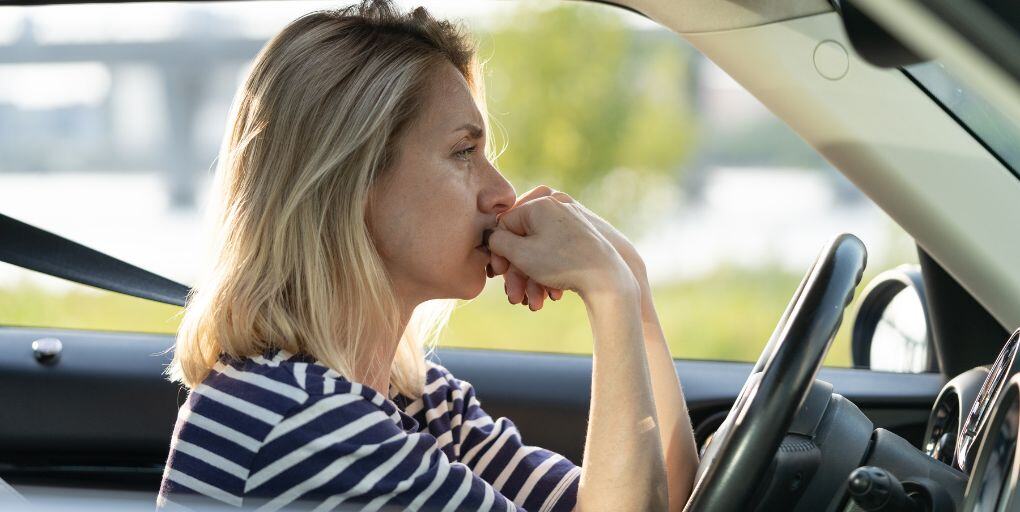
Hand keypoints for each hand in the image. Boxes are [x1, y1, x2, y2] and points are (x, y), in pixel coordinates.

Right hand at [487, 196, 635, 301]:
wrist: (607, 278)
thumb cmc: (562, 263)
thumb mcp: (521, 253)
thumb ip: (498, 241)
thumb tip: (491, 236)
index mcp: (540, 203)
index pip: (506, 223)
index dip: (499, 250)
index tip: (498, 273)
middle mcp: (556, 207)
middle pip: (524, 240)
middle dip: (517, 271)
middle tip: (514, 294)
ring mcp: (571, 222)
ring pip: (540, 251)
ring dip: (533, 279)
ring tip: (534, 302)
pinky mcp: (582, 238)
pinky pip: (557, 254)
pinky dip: (552, 273)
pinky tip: (553, 294)